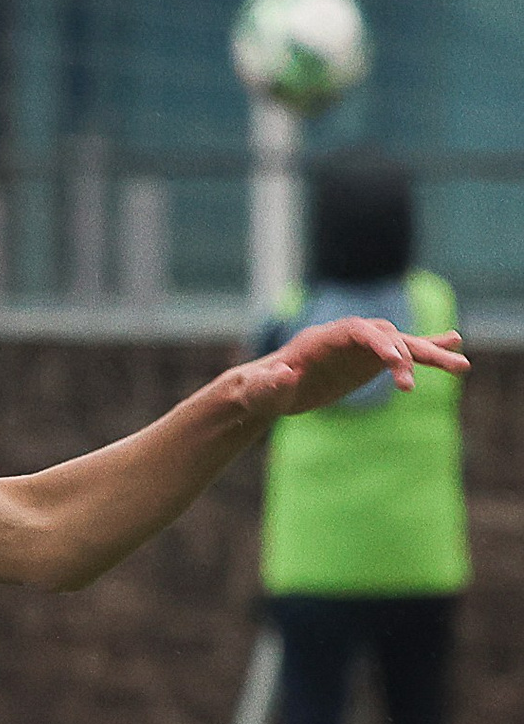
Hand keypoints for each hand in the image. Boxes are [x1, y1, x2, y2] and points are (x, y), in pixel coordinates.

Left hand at [233, 317, 468, 422]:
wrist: (267, 390)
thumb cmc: (260, 391)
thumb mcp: (261, 392)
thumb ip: (271, 383)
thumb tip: (282, 374)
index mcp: (322, 339)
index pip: (356, 331)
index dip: (378, 342)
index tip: (396, 361)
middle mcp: (347, 337)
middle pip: (386, 336)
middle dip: (412, 352)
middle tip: (441, 367)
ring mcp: (360, 348)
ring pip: (400, 346)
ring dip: (430, 355)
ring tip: (463, 366)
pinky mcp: (368, 361)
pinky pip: (401, 354)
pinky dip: (426, 350)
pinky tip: (454, 345)